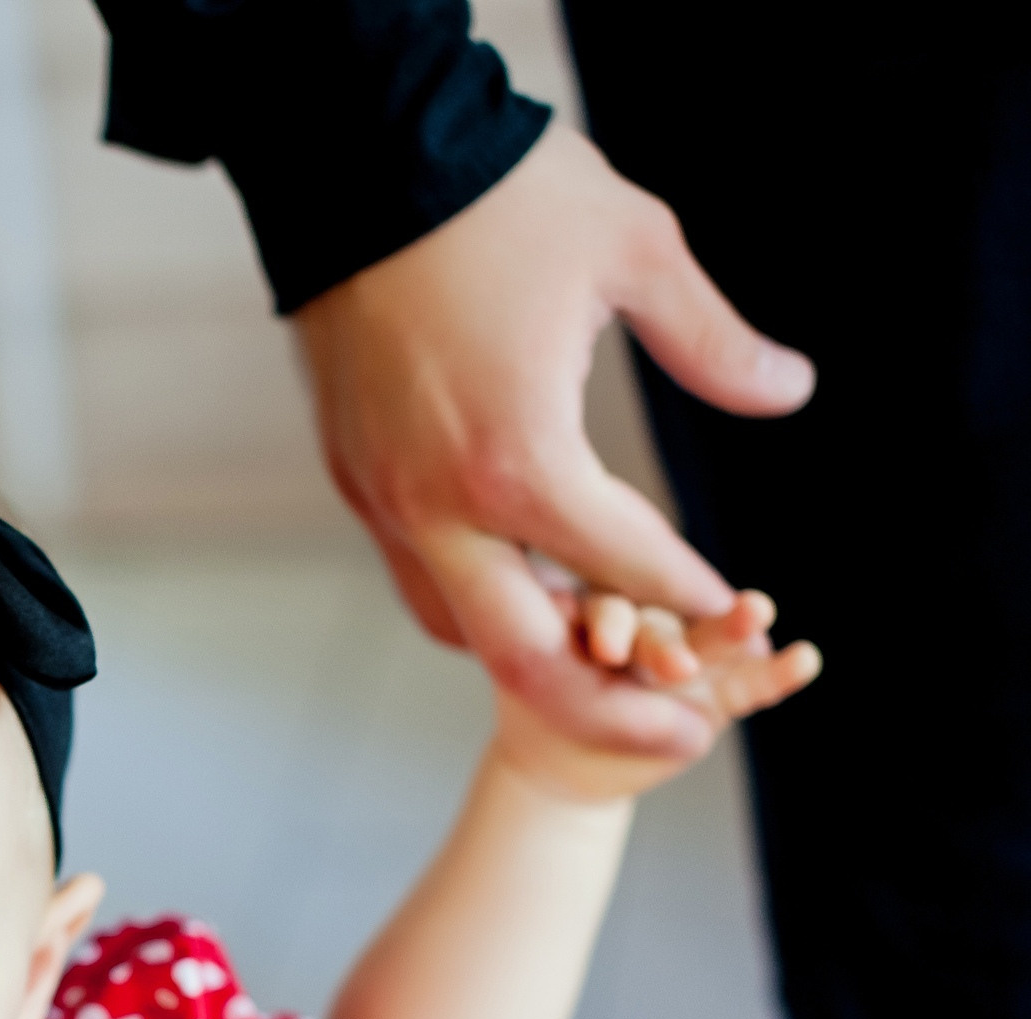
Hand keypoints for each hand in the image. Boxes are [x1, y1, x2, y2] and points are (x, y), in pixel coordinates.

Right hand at [293, 122, 814, 758]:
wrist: (354, 160)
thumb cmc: (499, 200)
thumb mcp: (636, 252)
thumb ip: (712, 342)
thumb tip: (788, 392)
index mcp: (518, 462)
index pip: (624, 566)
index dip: (691, 598)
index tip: (734, 617)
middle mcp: (439, 505)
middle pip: (523, 661)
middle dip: (607, 709)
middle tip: (679, 734)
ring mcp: (384, 497)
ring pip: (457, 624)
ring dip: (529, 652)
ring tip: (597, 656)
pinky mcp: (353, 477)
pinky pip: (417, 573)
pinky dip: (474, 597)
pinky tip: (518, 581)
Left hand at [492, 590, 819, 803]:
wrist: (566, 765)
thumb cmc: (547, 716)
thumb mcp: (545, 692)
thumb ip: (566, 674)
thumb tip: (584, 657)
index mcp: (596, 616)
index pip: (604, 610)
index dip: (607, 627)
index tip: (605, 651)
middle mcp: (649, 628)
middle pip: (658, 626)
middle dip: (664, 645)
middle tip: (674, 667)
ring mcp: (691, 658)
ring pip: (711, 641)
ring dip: (735, 625)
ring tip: (758, 608)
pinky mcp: (720, 692)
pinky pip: (752, 684)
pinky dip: (779, 673)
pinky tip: (805, 659)